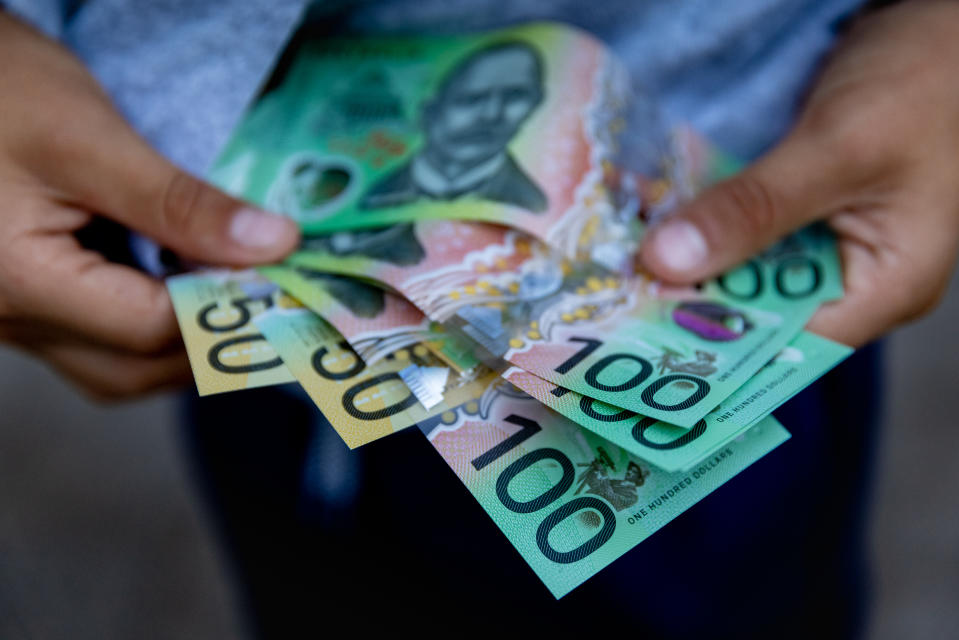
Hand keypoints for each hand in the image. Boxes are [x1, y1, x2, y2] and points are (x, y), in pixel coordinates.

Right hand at [0, 14, 299, 398]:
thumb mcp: (89, 139)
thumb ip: (179, 203)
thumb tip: (273, 245)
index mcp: (20, 284)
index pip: (150, 329)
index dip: (225, 309)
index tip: (282, 277)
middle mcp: (11, 318)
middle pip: (133, 369)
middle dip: (210, 343)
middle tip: (270, 297)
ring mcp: (15, 314)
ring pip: (116, 365)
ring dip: (183, 341)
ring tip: (235, 291)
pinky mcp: (27, 297)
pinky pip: (97, 337)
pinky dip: (151, 323)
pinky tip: (185, 283)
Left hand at [639, 0, 958, 346]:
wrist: (943, 14)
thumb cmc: (926, 81)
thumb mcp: (838, 149)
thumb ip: (756, 208)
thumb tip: (667, 263)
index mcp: (885, 288)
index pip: (784, 347)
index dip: (711, 342)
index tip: (638, 329)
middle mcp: (851, 278)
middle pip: (757, 310)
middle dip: (690, 298)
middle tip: (613, 290)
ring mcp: (825, 242)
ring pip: (743, 268)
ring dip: (688, 259)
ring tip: (619, 259)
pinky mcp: (800, 208)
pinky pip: (742, 228)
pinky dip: (702, 223)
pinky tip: (652, 219)